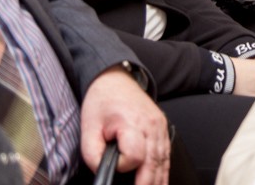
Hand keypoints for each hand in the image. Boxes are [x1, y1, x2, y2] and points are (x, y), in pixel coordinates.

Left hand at [81, 67, 169, 184]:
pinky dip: (163, 171)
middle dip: (146, 184)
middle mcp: (150, 125)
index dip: (124, 166)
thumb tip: (101, 171)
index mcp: (131, 122)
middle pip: (153, 163)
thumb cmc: (102, 101)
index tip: (114, 164)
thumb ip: (92, 154)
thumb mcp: (88, 128)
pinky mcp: (162, 128)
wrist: (115, 80)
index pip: (135, 156)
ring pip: (163, 161)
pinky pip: (166, 154)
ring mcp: (159, 127)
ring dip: (158, 181)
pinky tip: (160, 182)